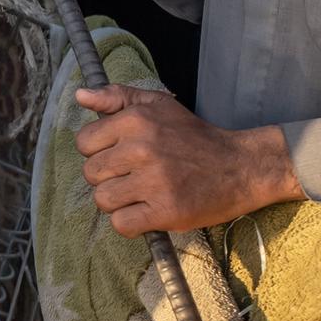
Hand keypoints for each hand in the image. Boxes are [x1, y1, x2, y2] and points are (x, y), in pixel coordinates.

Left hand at [73, 84, 302, 236]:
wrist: (240, 167)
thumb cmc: (193, 136)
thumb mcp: (157, 104)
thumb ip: (116, 97)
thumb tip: (80, 94)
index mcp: (136, 120)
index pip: (84, 142)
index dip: (97, 151)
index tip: (118, 155)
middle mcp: (142, 148)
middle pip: (90, 173)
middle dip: (107, 177)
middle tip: (132, 176)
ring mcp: (154, 182)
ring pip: (103, 200)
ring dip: (117, 202)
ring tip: (140, 194)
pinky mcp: (166, 211)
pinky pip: (121, 225)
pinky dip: (130, 223)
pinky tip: (146, 212)